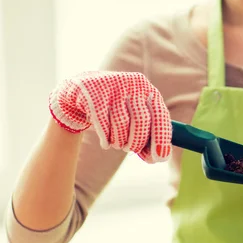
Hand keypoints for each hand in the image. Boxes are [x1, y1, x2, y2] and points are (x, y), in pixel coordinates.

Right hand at [48, 71, 171, 162]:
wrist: (81, 90)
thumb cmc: (115, 109)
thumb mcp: (134, 118)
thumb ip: (146, 136)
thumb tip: (157, 158)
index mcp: (149, 90)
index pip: (160, 115)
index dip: (161, 138)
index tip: (160, 158)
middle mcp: (133, 84)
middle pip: (141, 120)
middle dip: (136, 141)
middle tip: (130, 150)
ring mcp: (112, 86)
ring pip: (120, 123)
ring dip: (119, 141)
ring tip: (117, 144)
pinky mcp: (93, 92)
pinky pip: (102, 123)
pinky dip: (105, 138)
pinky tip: (105, 143)